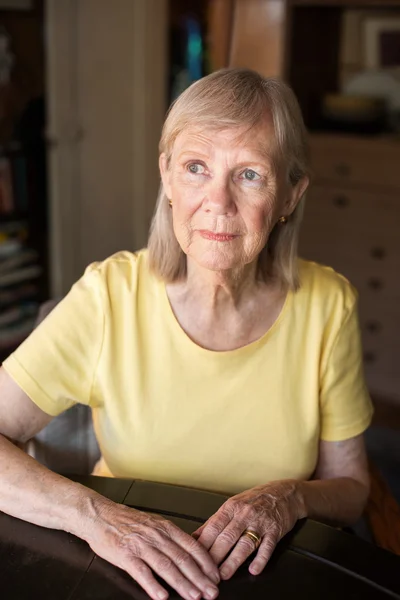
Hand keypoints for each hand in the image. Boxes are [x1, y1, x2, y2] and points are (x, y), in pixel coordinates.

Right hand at [85, 499, 219, 599]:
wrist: (100, 515)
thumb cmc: (126, 521)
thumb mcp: (154, 523)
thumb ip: (171, 537)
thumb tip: (191, 552)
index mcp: (165, 527)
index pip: (192, 546)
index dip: (206, 563)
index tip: (215, 577)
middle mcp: (156, 535)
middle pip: (183, 559)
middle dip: (199, 578)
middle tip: (210, 593)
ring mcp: (141, 545)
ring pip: (166, 566)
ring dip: (182, 584)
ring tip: (193, 596)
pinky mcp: (126, 555)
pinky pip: (142, 572)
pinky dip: (153, 585)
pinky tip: (161, 596)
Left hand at [193, 480, 302, 579]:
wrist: (284, 493)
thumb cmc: (255, 500)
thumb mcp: (233, 505)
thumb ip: (215, 521)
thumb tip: (195, 536)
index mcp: (231, 507)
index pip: (214, 527)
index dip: (204, 543)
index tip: (195, 558)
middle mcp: (245, 514)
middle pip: (227, 536)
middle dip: (215, 556)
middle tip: (206, 572)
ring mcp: (260, 522)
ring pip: (245, 543)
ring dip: (233, 561)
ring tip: (224, 574)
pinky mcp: (275, 530)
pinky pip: (267, 546)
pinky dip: (260, 559)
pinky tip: (254, 569)